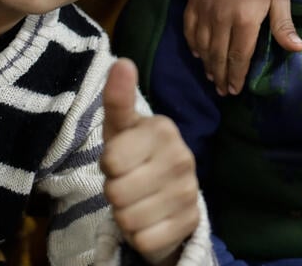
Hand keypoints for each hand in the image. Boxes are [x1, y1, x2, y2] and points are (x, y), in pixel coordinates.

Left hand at [102, 59, 199, 264]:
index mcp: (164, 129)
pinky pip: (145, 241)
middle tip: (130, 182)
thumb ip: (118, 98)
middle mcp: (183, 156)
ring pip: (129, 219)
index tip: (121, 158)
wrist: (167, 197)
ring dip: (126, 216)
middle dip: (115, 192)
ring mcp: (190, 190)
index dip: (108, 165)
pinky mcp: (192, 221)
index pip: (112, 159)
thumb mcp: (121, 128)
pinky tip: (152, 220)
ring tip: (139, 201)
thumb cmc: (135, 155)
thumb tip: (121, 61)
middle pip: (117, 192)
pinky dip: (141, 237)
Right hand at [184, 0, 300, 95]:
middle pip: (218, 56)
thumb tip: (297, 49)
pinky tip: (198, 54)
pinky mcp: (194, 0)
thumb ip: (284, 26)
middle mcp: (222, 18)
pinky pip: (189, 30)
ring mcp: (205, 9)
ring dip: (206, 65)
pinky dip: (193, 45)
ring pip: (202, 46)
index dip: (236, 76)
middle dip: (221, 76)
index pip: (238, 57)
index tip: (235, 90)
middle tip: (223, 90)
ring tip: (212, 77)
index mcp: (245, 19)